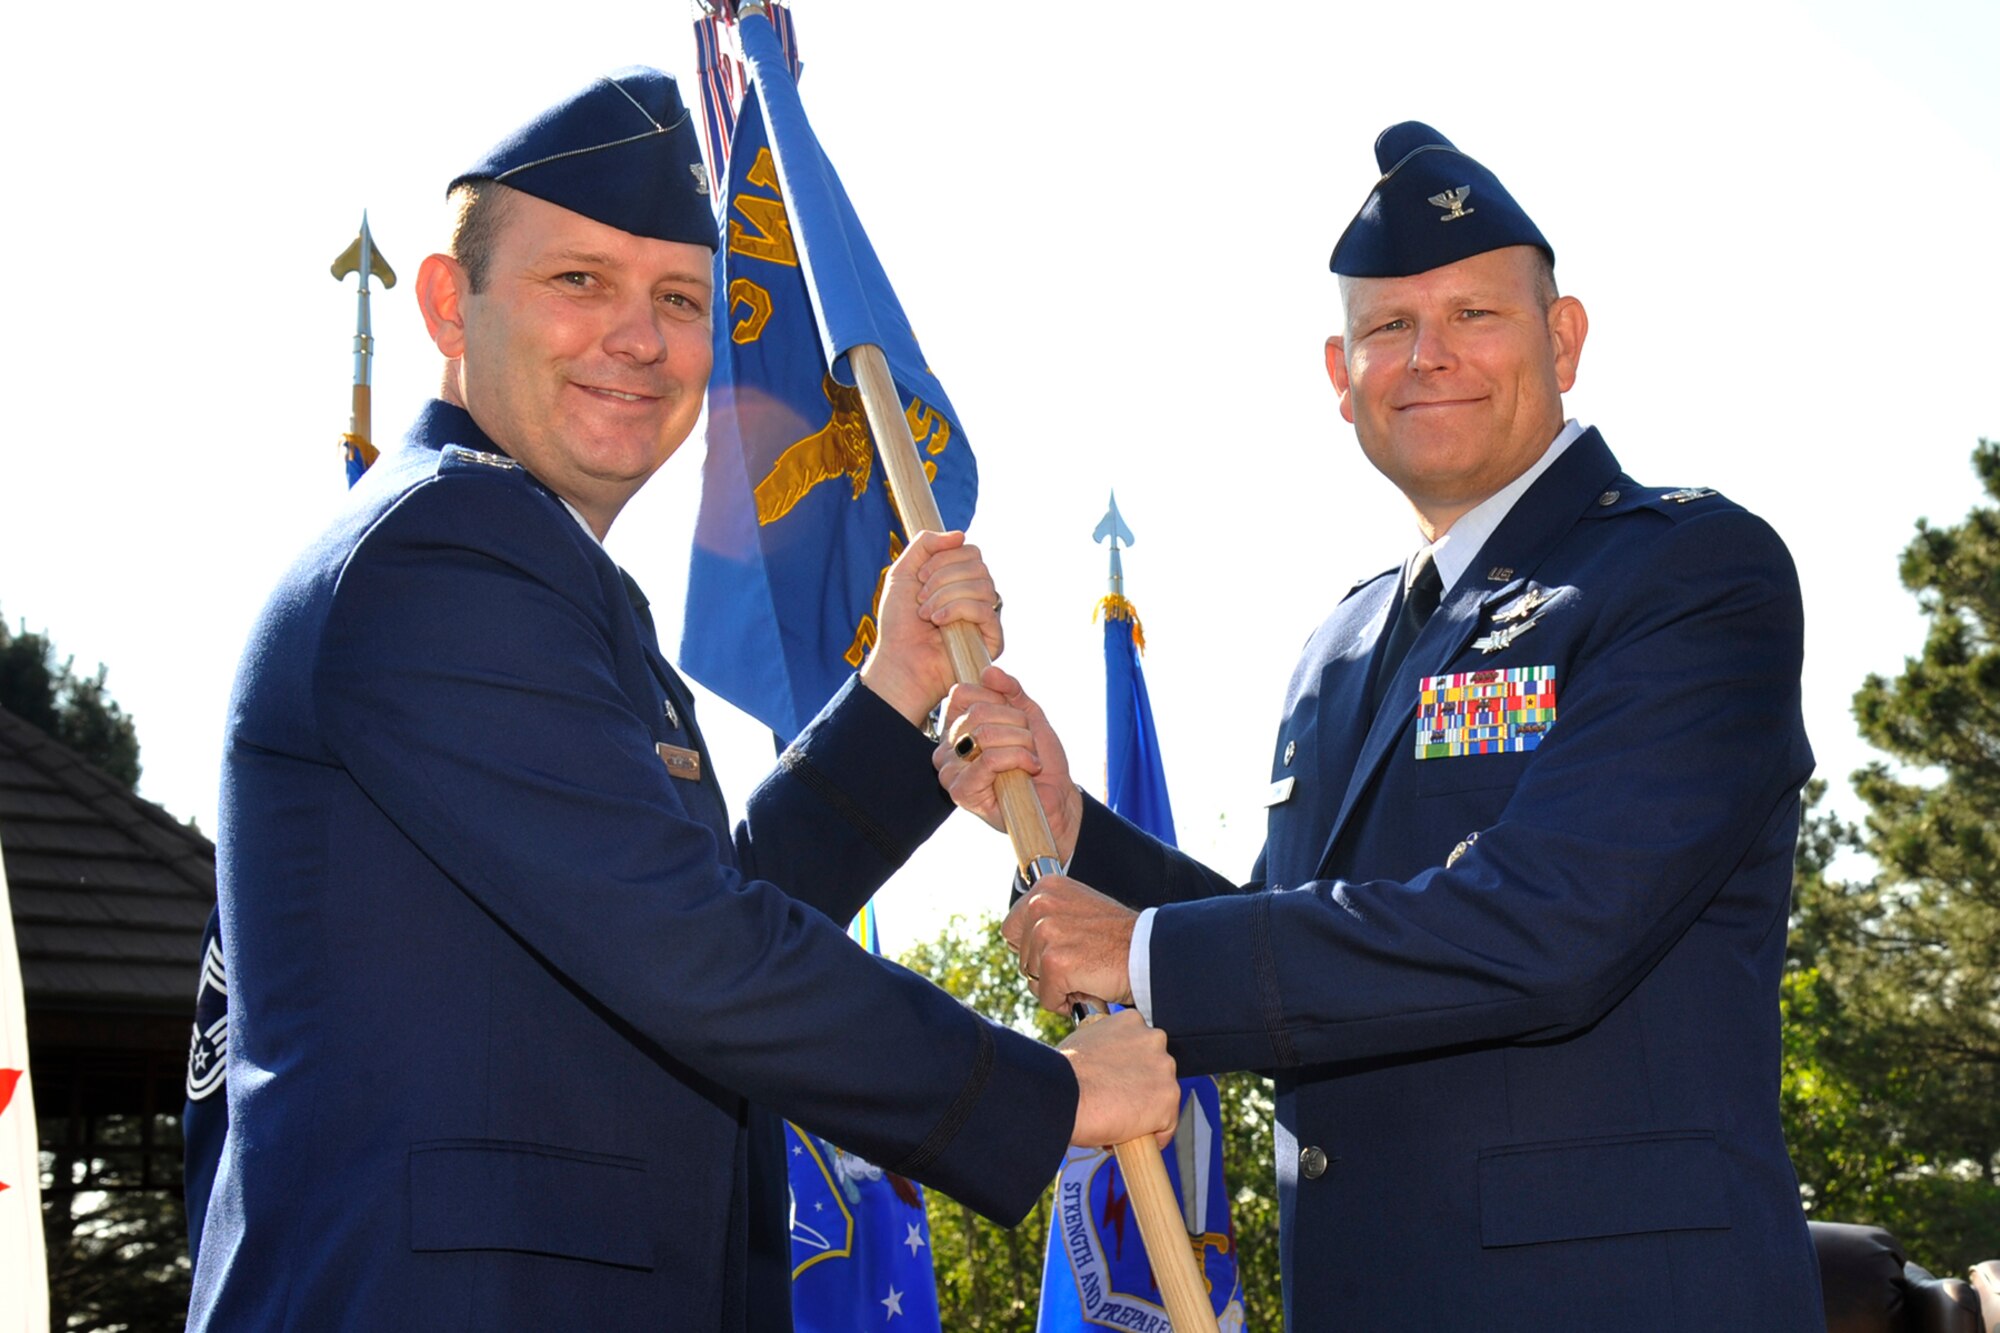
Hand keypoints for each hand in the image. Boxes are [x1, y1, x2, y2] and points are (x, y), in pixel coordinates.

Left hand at [859, 530, 1001, 726]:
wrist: (900, 661)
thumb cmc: (899, 623)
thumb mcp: (902, 573)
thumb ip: (925, 545)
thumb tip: (961, 534)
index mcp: (960, 580)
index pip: (970, 551)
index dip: (944, 558)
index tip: (920, 578)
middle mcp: (976, 596)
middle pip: (978, 565)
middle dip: (943, 578)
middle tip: (921, 599)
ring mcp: (986, 617)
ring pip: (982, 585)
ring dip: (946, 596)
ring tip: (927, 615)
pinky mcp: (992, 638)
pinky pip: (985, 609)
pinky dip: (957, 610)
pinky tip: (939, 622)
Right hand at [933, 665, 1082, 861]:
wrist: (1057, 797)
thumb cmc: (1039, 758)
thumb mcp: (1028, 715)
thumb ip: (1010, 690)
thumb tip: (988, 671)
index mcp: (956, 727)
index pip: (962, 692)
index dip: (998, 699)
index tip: (1018, 719)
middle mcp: (947, 748)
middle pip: (978, 712)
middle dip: (1016, 724)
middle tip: (1028, 743)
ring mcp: (950, 771)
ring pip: (985, 734)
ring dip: (1021, 742)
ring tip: (1030, 758)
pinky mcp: (961, 792)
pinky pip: (989, 759)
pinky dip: (1019, 759)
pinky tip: (1030, 768)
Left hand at [1004, 873, 1136, 1013]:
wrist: (1149, 952)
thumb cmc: (1118, 938)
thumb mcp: (1079, 909)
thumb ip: (1049, 917)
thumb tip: (1016, 942)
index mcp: (1045, 887)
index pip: (1011, 930)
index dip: (1032, 950)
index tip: (1061, 951)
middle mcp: (1040, 904)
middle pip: (1019, 958)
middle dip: (1045, 971)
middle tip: (1080, 965)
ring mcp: (1046, 933)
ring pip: (1032, 980)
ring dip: (1057, 986)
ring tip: (1086, 973)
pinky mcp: (1054, 963)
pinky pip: (1046, 998)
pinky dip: (1065, 1003)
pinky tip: (1088, 988)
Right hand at [1058, 1009, 1178, 1148]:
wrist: (1062, 1095)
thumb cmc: (1063, 1074)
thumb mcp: (1084, 1044)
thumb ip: (1105, 1051)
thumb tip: (1105, 1068)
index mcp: (1131, 1022)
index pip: (1142, 1046)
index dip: (1131, 1068)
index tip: (1122, 1081)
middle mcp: (1153, 1039)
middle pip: (1156, 1069)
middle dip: (1141, 1086)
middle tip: (1118, 1102)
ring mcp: (1163, 1069)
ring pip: (1163, 1096)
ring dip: (1146, 1110)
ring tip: (1120, 1121)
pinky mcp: (1168, 1098)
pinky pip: (1167, 1124)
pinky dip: (1152, 1135)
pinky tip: (1129, 1136)